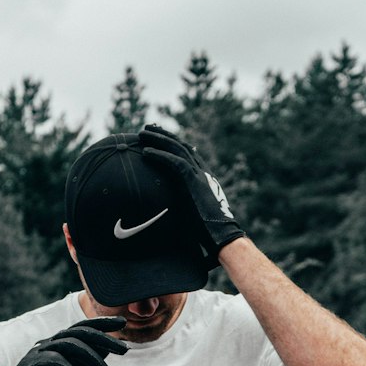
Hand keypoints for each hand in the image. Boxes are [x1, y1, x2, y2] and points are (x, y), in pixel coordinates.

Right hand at [0, 318, 126, 365]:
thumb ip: (85, 363)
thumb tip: (107, 350)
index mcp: (58, 344)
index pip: (82, 328)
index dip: (102, 323)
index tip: (123, 323)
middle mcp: (49, 343)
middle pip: (79, 333)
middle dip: (104, 339)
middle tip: (125, 350)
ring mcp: (38, 353)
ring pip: (68, 345)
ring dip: (92, 358)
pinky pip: (53, 362)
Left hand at [138, 123, 243, 256]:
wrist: (223, 236)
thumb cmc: (209, 233)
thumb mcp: (195, 215)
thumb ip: (185, 208)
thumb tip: (171, 217)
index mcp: (204, 178)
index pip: (188, 153)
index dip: (173, 143)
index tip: (159, 137)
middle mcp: (203, 172)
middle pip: (181, 146)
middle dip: (163, 135)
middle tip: (147, 128)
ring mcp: (199, 175)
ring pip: (176, 149)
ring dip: (157, 139)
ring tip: (141, 133)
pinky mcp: (193, 181)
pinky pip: (173, 162)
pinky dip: (159, 156)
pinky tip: (145, 152)